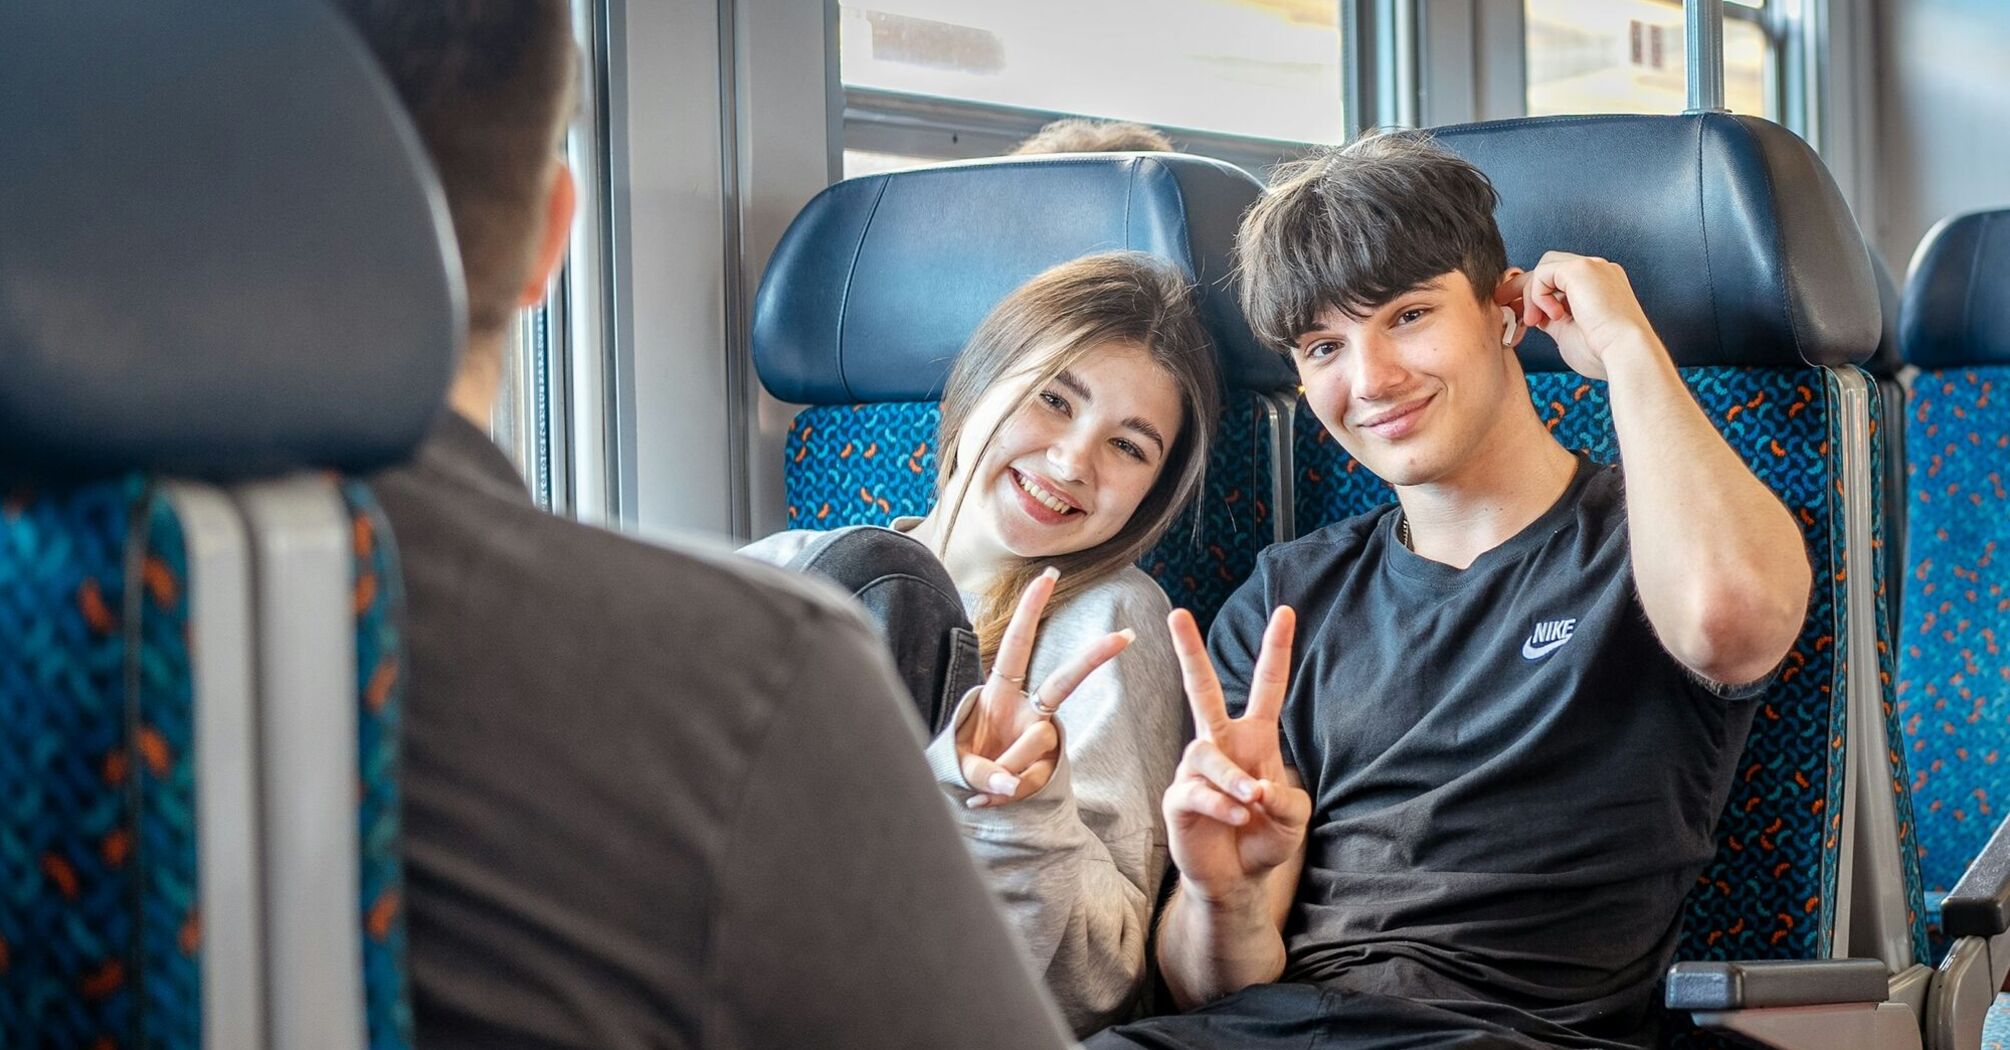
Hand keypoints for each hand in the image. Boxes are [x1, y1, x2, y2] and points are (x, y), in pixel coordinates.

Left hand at [958, 567, 1134, 807]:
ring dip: (1005, 767)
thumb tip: (1009, 785)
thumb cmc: (960, 765)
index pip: (1016, 646)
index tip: (1049, 576)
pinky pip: (1033, 779)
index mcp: (997, 694)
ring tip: (983, 785)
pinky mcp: (1045, 767)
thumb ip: (981, 772)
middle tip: (1125, 637)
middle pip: (1063, 682)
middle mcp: (1024, 711)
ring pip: (1037, 741)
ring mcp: (1039, 739)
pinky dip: (1007, 794)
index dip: (1029, 611)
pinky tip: (989, 798)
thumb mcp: (957, 765)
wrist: (968, 796)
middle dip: (1092, 658)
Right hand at [1162, 606, 1309, 904]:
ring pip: (1205, 754)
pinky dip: (1222, 805)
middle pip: (1201, 689)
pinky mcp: (1178, 798)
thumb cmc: (1267, 839)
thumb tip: (1256, 790)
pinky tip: (1238, 818)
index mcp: (1254, 738)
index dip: (1277, 649)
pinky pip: (1196, 791)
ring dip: (1232, 778)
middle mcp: (1220, 745)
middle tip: (1176, 613)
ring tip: (1252, 804)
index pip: (1268, 686)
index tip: (1287, 611)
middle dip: (1189, 651)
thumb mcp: (1293, 818)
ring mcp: (1195, 770)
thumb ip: (1286, 799)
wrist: (1237, 880)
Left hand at [1497, 251, 1660, 379]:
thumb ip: (1552, 319)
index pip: (1560, 280)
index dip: (1535, 294)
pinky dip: (1538, 295)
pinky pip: (1544, 272)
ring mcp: (1593, 267)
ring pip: (1545, 268)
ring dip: (1531, 296)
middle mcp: (1599, 271)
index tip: (1517, 311)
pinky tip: (1551, 316)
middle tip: (1504, 304)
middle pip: (1550, 268)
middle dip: (1524, 287)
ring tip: (1533, 322)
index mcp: (1600, 286)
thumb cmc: (1602, 352)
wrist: (1624, 353)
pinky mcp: (1582, 269)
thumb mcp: (1568, 333)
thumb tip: (1534, 314)